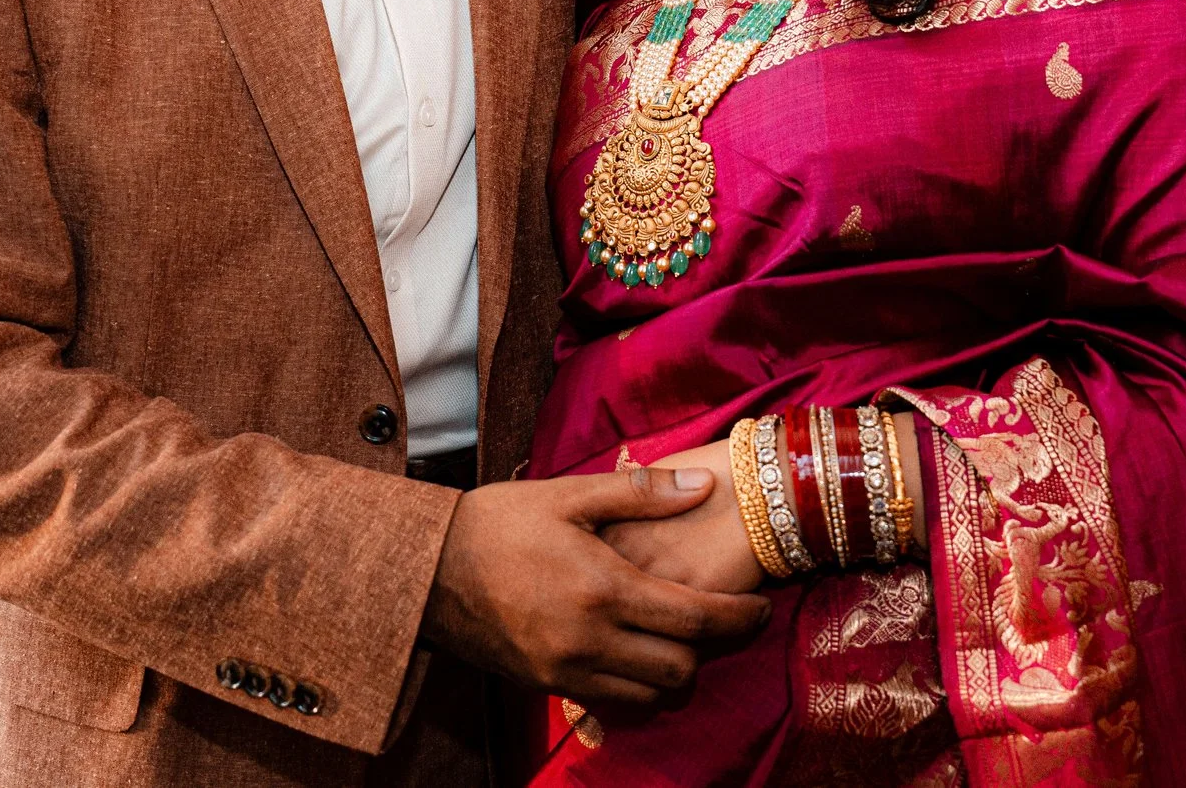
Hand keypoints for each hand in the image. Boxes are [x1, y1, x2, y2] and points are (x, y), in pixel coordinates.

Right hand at [422, 467, 773, 704]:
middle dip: (708, 648)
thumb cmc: (498, 520)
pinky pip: (611, 700)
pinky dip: (634, 683)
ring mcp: (566, 669)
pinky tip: (631, 649)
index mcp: (604, 587)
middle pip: (681, 668)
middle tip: (717, 617)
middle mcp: (590, 639)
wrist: (424, 568)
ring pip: (649, 694)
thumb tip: (705, 485)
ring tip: (675, 633)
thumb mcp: (568, 494)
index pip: (695, 620)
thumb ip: (642, 493)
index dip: (739, 618)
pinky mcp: (545, 684)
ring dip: (672, 669)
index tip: (761, 607)